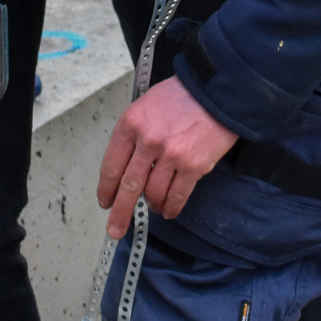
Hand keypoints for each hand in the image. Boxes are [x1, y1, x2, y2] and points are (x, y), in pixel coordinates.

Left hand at [97, 76, 236, 238]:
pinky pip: (177, 196)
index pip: (112, 165)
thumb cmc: (181, 95)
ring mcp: (171, 155)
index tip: (105, 201)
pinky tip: (168, 211)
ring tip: (153, 207)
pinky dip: (171, 207)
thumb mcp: (146, 105)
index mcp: (131, 124)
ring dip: (152, 205)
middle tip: (115, 229)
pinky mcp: (194, 166)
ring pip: (153, 194)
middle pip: (128, 186)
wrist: (215, 91)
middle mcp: (148, 141)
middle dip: (120, 212)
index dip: (106, 188)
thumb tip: (128, 166)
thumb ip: (134, 134)